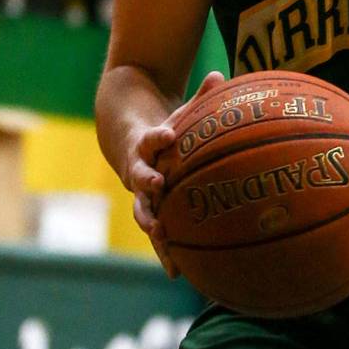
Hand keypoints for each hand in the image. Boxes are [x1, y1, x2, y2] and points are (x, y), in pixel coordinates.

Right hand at [129, 70, 225, 277]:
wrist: (129, 146)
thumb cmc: (167, 130)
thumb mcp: (180, 112)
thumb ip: (199, 97)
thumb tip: (220, 75)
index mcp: (148, 145)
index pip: (150, 138)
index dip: (157, 135)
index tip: (167, 134)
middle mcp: (141, 171)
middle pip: (141, 179)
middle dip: (149, 184)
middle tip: (158, 185)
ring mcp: (143, 195)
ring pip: (145, 212)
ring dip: (153, 224)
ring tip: (164, 238)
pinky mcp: (151, 212)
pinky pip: (158, 235)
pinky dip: (167, 251)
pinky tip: (178, 273)